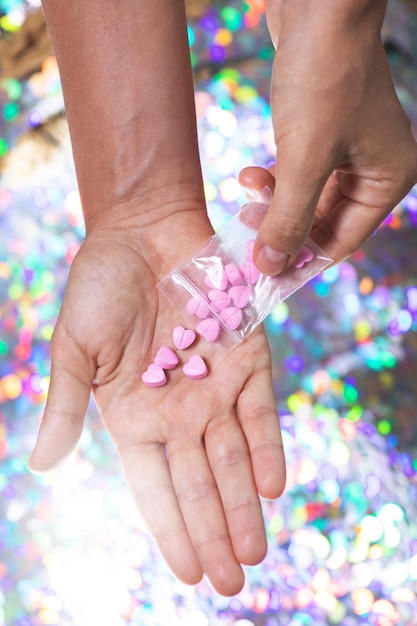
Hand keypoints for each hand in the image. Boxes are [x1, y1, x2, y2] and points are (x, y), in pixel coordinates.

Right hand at [28, 213, 285, 595]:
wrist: (144, 232)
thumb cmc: (100, 288)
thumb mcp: (74, 352)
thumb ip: (66, 408)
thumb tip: (39, 466)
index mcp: (134, 416)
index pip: (156, 487)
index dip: (172, 529)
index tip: (189, 574)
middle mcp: (178, 410)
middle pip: (200, 482)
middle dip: (215, 531)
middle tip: (233, 583)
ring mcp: (215, 385)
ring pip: (233, 457)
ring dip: (244, 504)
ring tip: (254, 551)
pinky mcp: (247, 356)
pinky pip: (260, 411)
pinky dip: (266, 446)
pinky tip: (271, 486)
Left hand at [249, 0, 416, 273]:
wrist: (318, 8)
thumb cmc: (324, 78)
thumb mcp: (305, 159)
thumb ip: (288, 218)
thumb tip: (271, 267)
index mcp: (386, 180)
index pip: (340, 241)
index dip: (300, 260)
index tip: (264, 275)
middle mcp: (372, 169)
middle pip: (321, 222)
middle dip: (281, 227)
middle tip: (246, 236)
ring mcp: (348, 151)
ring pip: (304, 198)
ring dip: (272, 203)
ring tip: (246, 194)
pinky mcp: (322, 134)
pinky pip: (296, 173)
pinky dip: (274, 179)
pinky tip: (251, 174)